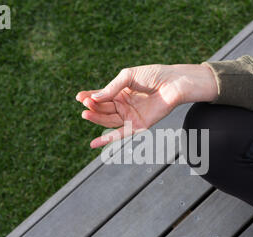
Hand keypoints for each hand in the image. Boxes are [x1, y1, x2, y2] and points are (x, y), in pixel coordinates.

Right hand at [76, 64, 216, 147]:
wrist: (174, 83)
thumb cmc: (153, 75)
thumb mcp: (128, 77)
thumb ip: (111, 88)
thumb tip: (94, 98)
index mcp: (120, 92)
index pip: (101, 96)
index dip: (89, 97)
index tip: (78, 97)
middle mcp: (124, 105)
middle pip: (103, 109)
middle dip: (93, 107)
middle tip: (84, 104)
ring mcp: (130, 116)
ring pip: (108, 120)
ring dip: (96, 118)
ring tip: (86, 113)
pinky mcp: (139, 126)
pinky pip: (120, 134)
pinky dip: (107, 140)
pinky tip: (93, 144)